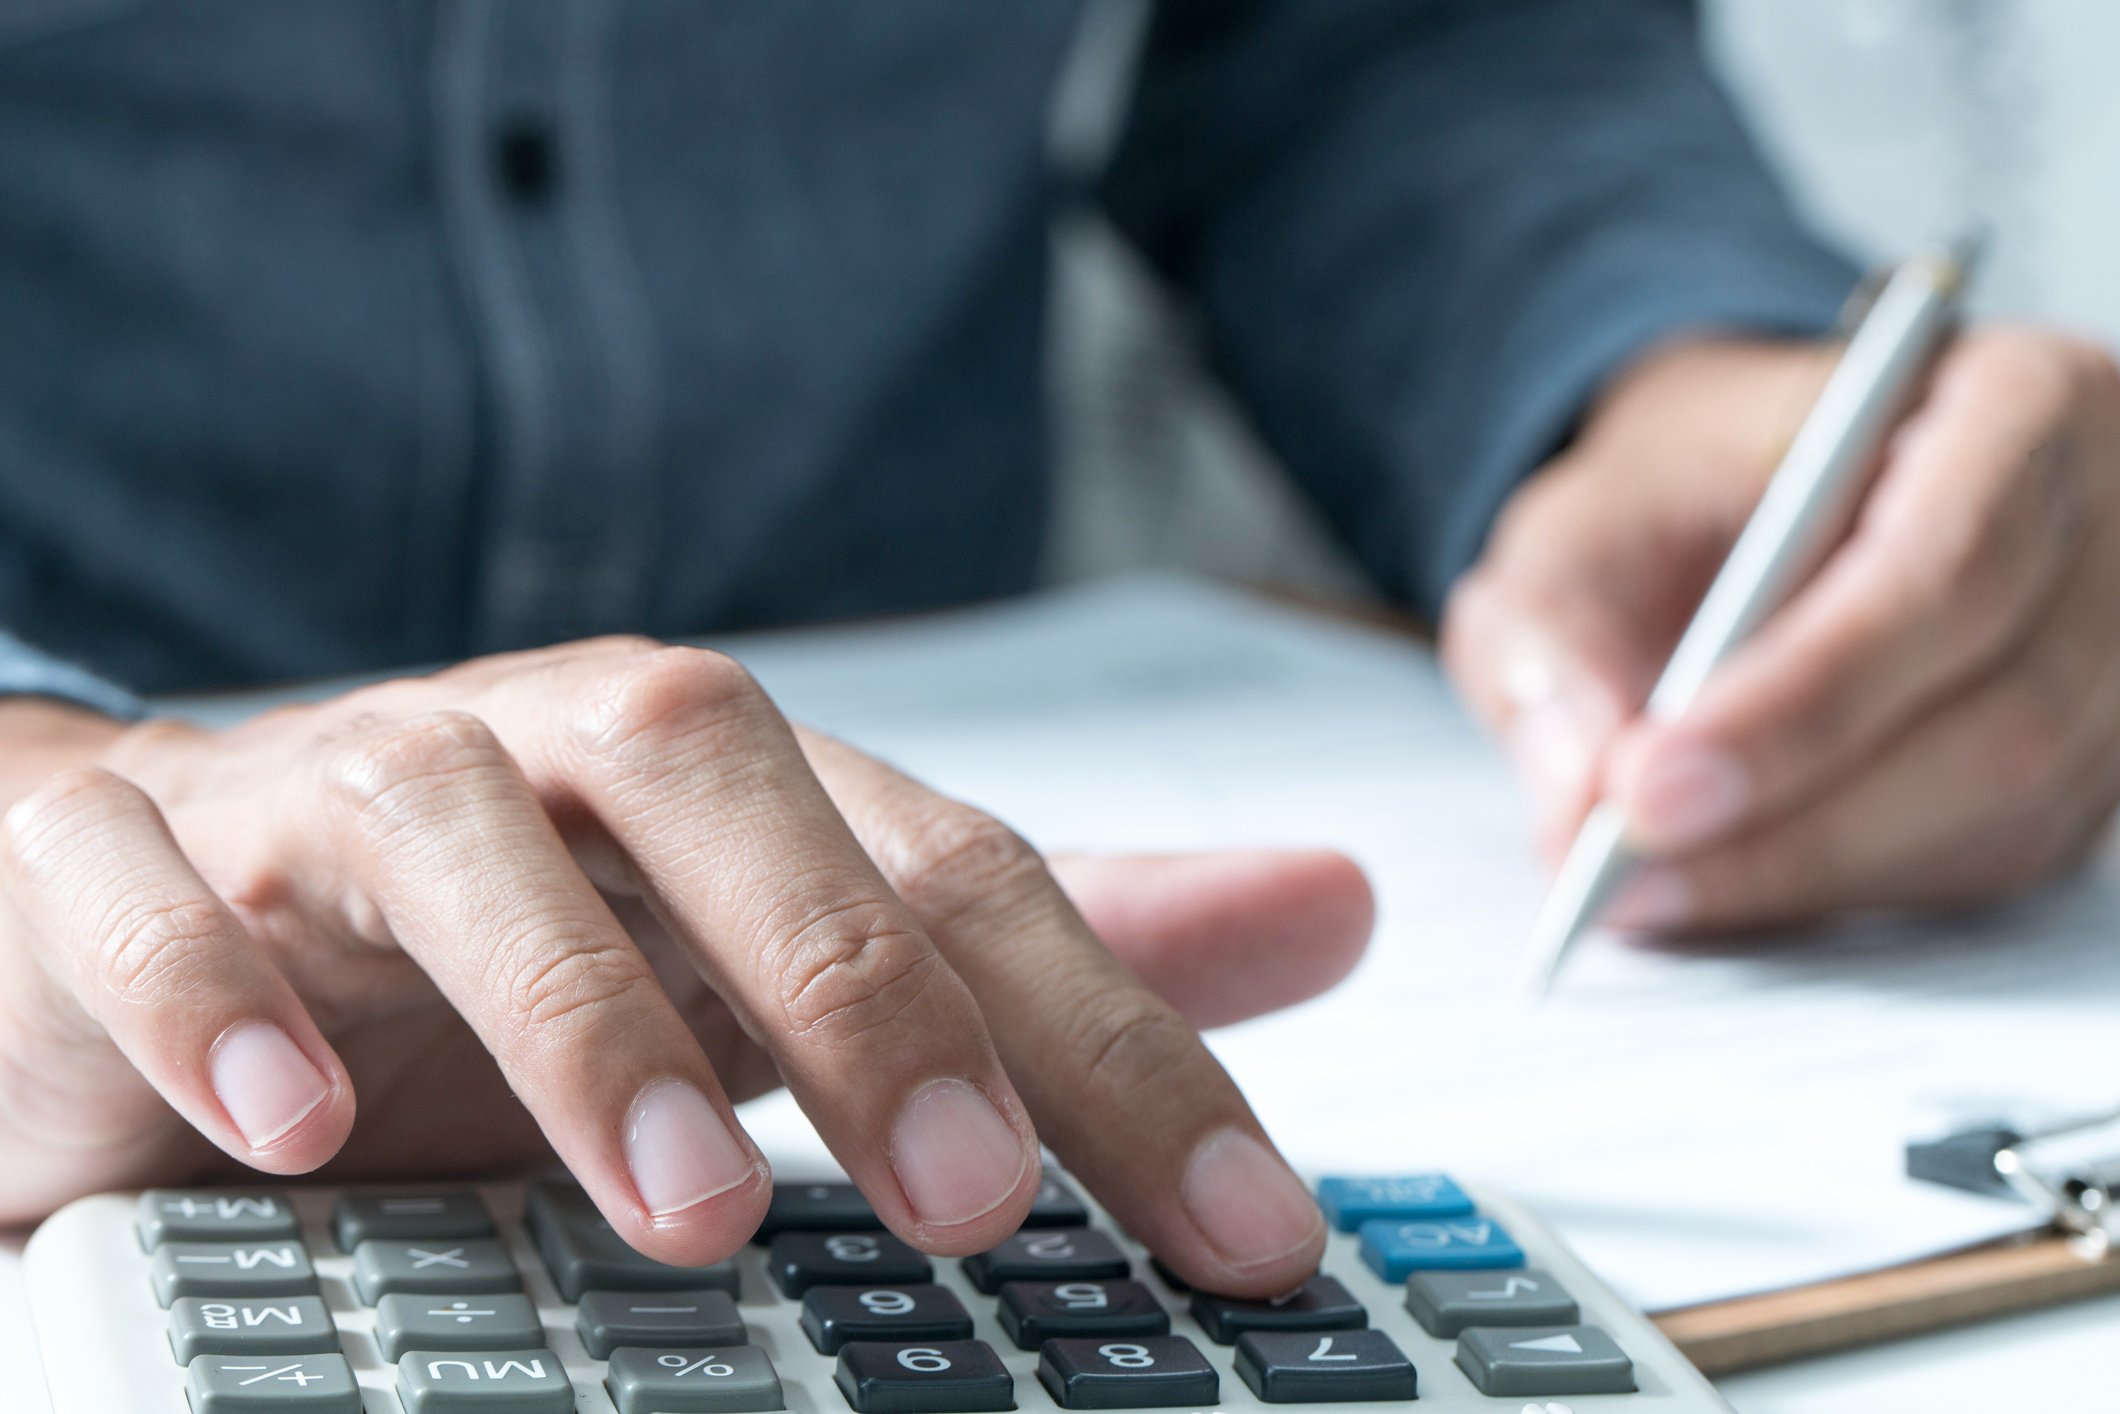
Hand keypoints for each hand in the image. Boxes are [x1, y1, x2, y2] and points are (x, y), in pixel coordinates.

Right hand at [0, 644, 1371, 1296]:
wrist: (181, 890)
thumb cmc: (525, 934)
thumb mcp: (797, 948)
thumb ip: (1046, 950)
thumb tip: (1334, 907)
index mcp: (731, 782)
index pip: (960, 871)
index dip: (1117, 1043)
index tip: (1248, 1237)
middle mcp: (554, 753)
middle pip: (729, 788)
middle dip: (859, 985)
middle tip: (976, 1203)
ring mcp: (341, 792)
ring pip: (460, 827)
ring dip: (582, 1006)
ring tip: (688, 1206)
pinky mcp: (139, 860)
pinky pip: (155, 894)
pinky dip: (209, 988)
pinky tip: (285, 1124)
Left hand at [1444, 327, 2119, 931]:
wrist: (1757, 495)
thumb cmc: (1691, 487)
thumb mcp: (1586, 513)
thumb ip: (1558, 626)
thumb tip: (1578, 782)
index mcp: (2011, 404)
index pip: (1944, 565)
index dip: (1799, 699)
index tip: (1647, 788)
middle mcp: (2105, 527)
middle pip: (2000, 715)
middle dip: (1793, 817)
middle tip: (1623, 869)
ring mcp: (2119, 654)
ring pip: (2008, 809)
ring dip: (1812, 870)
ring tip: (1647, 890)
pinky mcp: (2095, 758)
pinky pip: (2000, 859)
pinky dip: (1852, 887)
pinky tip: (1731, 884)